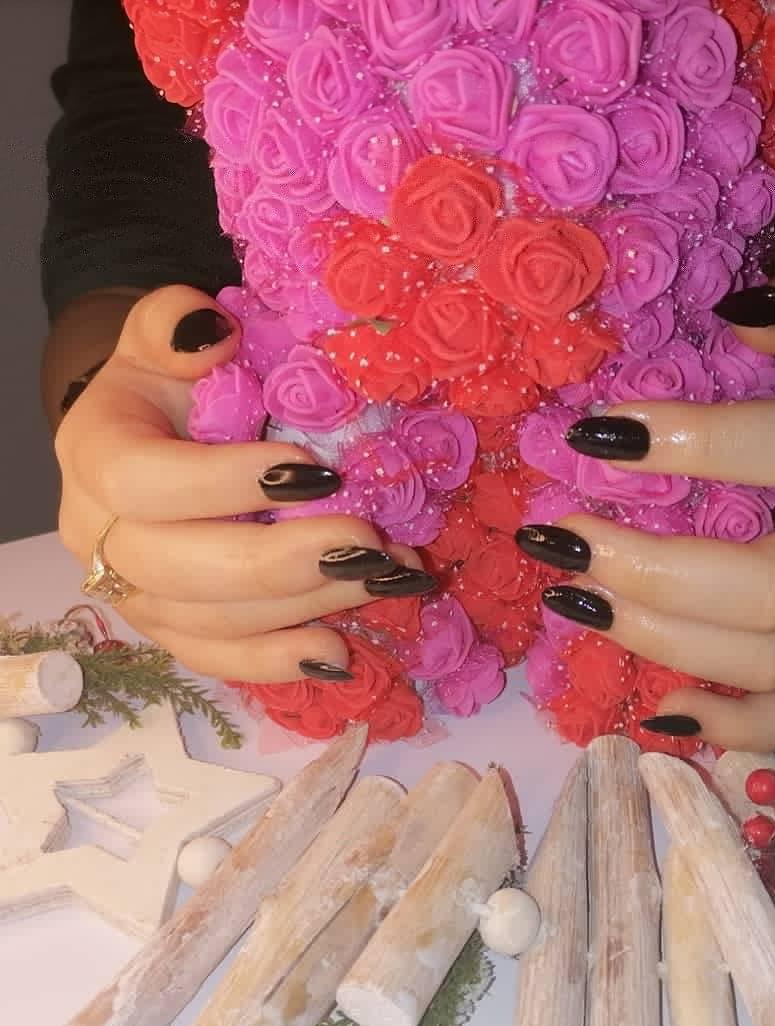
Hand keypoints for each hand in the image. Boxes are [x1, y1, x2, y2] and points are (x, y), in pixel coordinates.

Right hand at [55, 285, 433, 682]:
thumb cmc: (169, 384)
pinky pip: (217, 659)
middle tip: (368, 545)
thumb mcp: (164, 337)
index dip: (225, 482)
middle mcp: (99, 535)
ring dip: (306, 607)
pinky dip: (278, 662)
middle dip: (282, 563)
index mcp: (96, 453)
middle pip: (178, 569)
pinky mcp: (171, 629)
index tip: (315, 469)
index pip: (142, 482)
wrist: (151, 437)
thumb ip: (174, 323)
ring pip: (210, 622)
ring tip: (386, 581)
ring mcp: (133, 592)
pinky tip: (338, 652)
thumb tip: (210, 335)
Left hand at [520, 263, 774, 749]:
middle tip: (566, 540)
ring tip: (575, 599)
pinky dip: (733, 729)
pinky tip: (660, 710)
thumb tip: (744, 312)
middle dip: (652, 572)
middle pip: (773, 589)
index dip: (696, 444)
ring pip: (774, 663)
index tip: (593, 436)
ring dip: (660, 642)